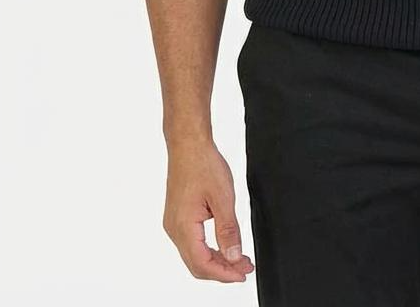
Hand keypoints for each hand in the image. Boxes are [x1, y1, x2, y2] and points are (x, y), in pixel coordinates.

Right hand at [163, 136, 254, 281]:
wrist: (188, 144)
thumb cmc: (203, 164)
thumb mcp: (223, 198)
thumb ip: (228, 230)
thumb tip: (234, 257)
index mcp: (183, 227)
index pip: (202, 264)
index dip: (224, 274)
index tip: (243, 274)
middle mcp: (174, 229)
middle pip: (197, 264)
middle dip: (222, 270)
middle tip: (245, 268)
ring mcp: (174, 224)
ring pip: (195, 254)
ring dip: (217, 260)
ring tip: (239, 258)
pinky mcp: (178, 217)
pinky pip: (192, 243)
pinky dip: (209, 248)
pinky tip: (224, 245)